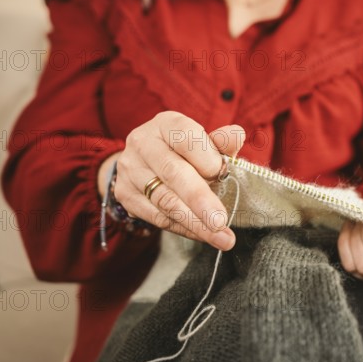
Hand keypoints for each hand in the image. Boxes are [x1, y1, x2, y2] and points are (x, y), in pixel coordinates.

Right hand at [98, 111, 244, 250]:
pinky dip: (184, 229)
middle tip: (220, 221)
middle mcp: (143, 143)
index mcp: (166, 124)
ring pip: (165, 201)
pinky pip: (158, 217)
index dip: (207, 159)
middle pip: (173, 173)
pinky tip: (203, 235)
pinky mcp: (126, 195)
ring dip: (196, 223)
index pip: (187, 140)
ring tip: (220, 237)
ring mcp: (131, 170)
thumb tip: (237, 135)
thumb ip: (220, 142)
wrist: (144, 161)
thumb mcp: (202, 140)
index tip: (222, 174)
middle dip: (200, 200)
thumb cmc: (183, 150)